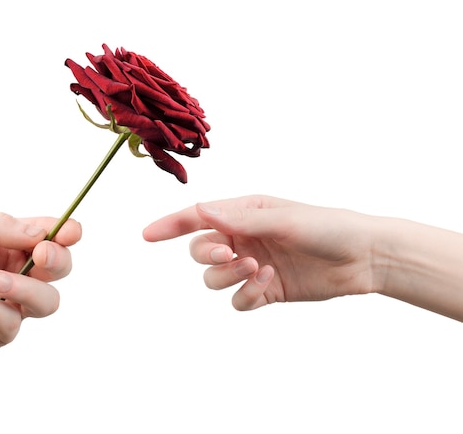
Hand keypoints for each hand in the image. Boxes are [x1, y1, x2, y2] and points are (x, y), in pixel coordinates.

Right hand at [143, 195, 376, 310]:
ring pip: (214, 278)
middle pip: (200, 251)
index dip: (169, 225)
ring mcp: (253, 265)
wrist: (363, 257)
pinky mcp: (266, 290)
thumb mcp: (281, 218)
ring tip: (257, 268)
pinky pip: (238, 300)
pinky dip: (247, 294)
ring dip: (228, 276)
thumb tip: (199, 210)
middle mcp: (243, 238)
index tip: (146, 235)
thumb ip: (238, 219)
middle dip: (208, 255)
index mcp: (243, 213)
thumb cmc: (327, 226)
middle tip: (230, 255)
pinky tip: (268, 283)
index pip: (197, 218)